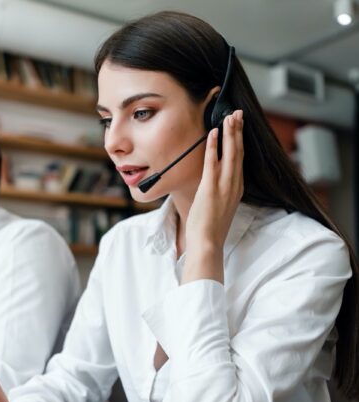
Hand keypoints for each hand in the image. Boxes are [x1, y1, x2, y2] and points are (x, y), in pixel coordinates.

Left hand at [182, 110, 243, 283]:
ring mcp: (224, 186)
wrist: (208, 242)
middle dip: (238, 131)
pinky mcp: (211, 188)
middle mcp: (234, 185)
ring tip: (229, 117)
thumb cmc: (210, 227)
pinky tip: (213, 133)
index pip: (240, 160)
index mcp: (237, 188)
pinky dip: (214, 146)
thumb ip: (220, 192)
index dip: (240, 141)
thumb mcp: (220, 206)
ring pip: (230, 154)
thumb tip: (214, 183)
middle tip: (238, 113)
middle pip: (238, 152)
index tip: (239, 126)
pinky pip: (212, 162)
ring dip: (230, 133)